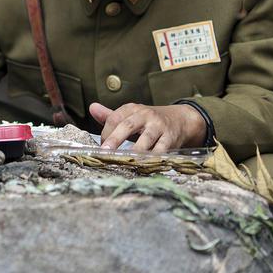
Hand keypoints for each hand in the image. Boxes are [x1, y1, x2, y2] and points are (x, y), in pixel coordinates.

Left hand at [89, 102, 206, 151]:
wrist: (181, 119)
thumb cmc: (149, 120)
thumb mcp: (131, 115)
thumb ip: (111, 115)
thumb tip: (92, 107)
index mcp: (132, 109)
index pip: (115, 118)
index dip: (106, 133)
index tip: (101, 147)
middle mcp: (145, 115)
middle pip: (128, 126)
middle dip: (115, 139)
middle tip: (105, 152)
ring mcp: (159, 126)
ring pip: (145, 139)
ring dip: (134, 151)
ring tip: (125, 161)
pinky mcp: (171, 138)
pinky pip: (161, 150)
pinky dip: (153, 158)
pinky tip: (144, 165)